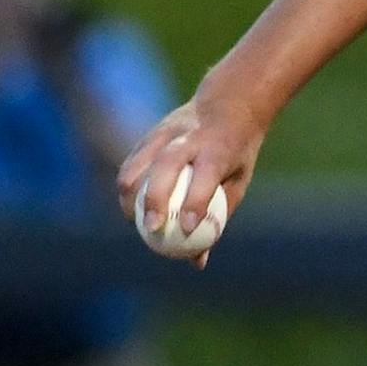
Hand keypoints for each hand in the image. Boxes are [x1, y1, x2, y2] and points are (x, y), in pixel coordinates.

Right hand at [115, 96, 267, 268]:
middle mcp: (191, 136)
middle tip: (152, 230)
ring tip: (132, 221)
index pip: (205, 174)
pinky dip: (127, 184)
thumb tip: (196, 261)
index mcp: (219, 147)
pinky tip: (129, 207)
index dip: (196, 202)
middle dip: (156, 198)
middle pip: (167, 165)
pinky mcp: (150, 132)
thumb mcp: (238, 180)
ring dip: (131, 193)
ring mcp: (167, 130)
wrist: (227, 104)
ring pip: (140, 160)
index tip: (188, 230)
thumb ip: (218, 217)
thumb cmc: (236, 151)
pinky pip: (132, 161)